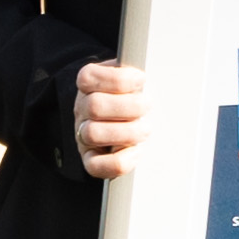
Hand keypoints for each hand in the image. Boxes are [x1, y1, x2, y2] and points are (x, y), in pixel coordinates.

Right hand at [73, 61, 145, 180]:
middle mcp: (81, 109)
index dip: (119, 79)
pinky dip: (119, 161)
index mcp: (88, 85)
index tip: (142, 79)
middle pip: (94, 106)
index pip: (89, 78)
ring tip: (144, 129)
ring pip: (93, 134)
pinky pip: (95, 166)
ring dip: (126, 132)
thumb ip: (135, 76)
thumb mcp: (130, 77)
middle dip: (129, 106)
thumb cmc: (130, 94)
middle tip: (147, 106)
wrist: (119, 117)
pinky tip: (136, 152)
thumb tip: (157, 72)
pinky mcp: (90, 158)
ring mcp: (83, 134)